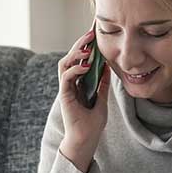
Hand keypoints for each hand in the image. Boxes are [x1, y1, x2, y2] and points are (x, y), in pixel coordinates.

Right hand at [57, 23, 110, 151]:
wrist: (86, 139)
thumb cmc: (92, 123)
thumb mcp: (102, 99)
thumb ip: (102, 83)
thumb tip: (107, 66)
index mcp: (78, 83)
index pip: (79, 59)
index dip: (86, 46)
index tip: (95, 33)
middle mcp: (70, 83)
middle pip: (71, 57)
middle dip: (80, 44)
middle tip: (91, 33)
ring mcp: (66, 89)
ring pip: (65, 64)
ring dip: (75, 54)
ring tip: (87, 48)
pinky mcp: (64, 96)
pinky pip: (66, 78)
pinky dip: (74, 70)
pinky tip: (85, 67)